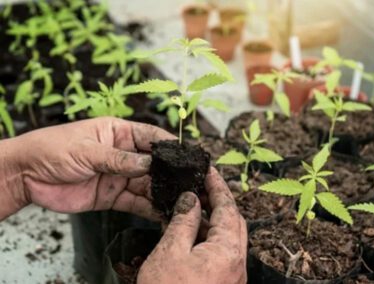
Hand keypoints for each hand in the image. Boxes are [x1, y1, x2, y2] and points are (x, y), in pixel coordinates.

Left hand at [0, 117, 173, 219]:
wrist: (26, 176)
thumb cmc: (53, 149)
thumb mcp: (87, 150)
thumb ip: (118, 160)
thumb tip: (149, 165)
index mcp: (119, 133)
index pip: (151, 137)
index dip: (170, 146)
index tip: (188, 155)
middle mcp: (123, 154)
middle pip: (154, 164)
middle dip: (171, 173)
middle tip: (190, 182)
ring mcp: (119, 176)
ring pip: (147, 185)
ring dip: (163, 192)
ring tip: (181, 200)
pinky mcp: (112, 196)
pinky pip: (135, 202)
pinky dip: (149, 208)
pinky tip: (163, 212)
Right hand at [138, 168, 246, 283]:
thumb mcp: (170, 251)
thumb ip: (184, 221)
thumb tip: (191, 199)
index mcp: (228, 252)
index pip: (228, 208)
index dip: (218, 187)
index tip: (209, 171)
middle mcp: (236, 264)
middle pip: (232, 222)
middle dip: (217, 202)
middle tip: (201, 186)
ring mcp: (232, 276)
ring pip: (226, 238)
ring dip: (210, 222)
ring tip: (189, 208)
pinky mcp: (223, 283)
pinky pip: (219, 254)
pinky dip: (206, 240)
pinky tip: (188, 234)